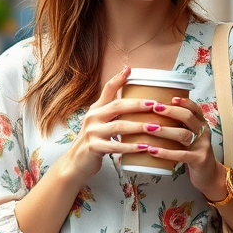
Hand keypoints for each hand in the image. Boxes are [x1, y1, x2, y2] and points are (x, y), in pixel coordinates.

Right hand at [61, 67, 161, 182]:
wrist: (76, 163)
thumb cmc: (94, 141)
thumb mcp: (100, 122)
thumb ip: (112, 110)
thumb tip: (131, 98)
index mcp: (96, 109)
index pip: (107, 89)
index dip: (118, 79)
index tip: (130, 70)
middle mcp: (93, 117)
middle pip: (117, 106)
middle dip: (138, 105)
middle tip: (156, 105)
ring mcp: (92, 132)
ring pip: (118, 126)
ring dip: (139, 126)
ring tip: (156, 127)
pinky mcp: (94, 147)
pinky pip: (115, 146)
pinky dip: (131, 147)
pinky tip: (144, 148)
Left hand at [137, 96, 222, 199]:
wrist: (209, 175)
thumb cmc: (193, 153)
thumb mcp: (189, 137)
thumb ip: (178, 126)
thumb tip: (153, 114)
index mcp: (201, 124)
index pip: (195, 108)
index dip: (184, 102)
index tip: (170, 98)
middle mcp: (203, 133)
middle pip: (188, 118)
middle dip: (171, 112)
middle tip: (154, 108)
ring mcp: (202, 146)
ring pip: (183, 135)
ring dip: (164, 131)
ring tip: (149, 128)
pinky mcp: (198, 160)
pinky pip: (181, 154)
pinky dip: (165, 152)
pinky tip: (153, 150)